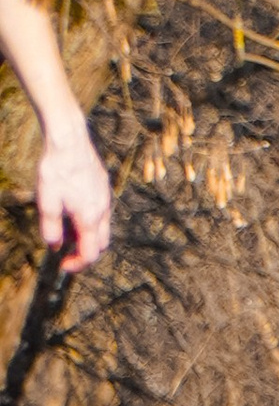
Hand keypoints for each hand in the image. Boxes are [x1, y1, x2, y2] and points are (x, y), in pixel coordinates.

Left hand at [34, 122, 109, 269]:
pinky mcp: (103, 187)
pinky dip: (89, 220)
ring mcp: (105, 198)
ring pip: (102, 227)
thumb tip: (54, 246)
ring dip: (85, 235)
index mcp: (90, 218)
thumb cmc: (56, 170)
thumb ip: (51, 229)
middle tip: (65, 251)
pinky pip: (101, 211)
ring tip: (64, 227)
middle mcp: (102, 210)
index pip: (90, 253)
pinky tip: (71, 208)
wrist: (69, 140)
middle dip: (84, 252)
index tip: (62, 266)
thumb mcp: (46, 203)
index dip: (77, 265)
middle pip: (101, 244)